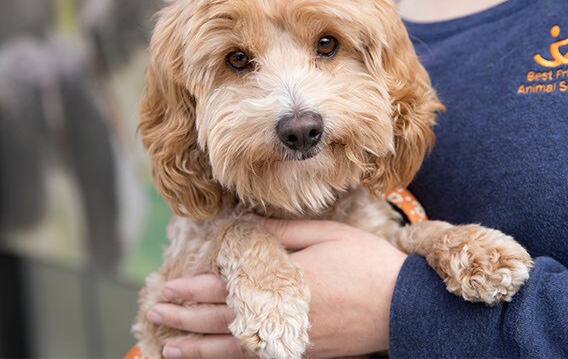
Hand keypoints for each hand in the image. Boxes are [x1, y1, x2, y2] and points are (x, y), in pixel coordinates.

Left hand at [148, 218, 407, 357]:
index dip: (194, 288)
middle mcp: (282, 315)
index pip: (226, 287)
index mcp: (284, 282)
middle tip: (157, 312)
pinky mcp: (304, 353)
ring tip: (170, 348)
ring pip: (233, 349)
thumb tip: (245, 228)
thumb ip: (283, 234)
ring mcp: (291, 340)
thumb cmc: (366, 263)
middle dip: (185, 317)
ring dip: (199, 349)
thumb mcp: (326, 235)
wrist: (404, 305)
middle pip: (221, 320)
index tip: (169, 286)